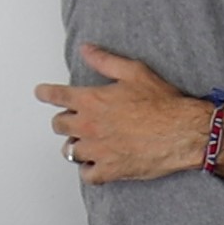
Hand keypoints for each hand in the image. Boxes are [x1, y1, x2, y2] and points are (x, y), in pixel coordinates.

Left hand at [36, 43, 213, 182]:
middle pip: (59, 125)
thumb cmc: (162, 103)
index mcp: (92, 100)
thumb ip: (105, 61)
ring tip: (86, 143)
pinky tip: (95, 165)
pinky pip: (87, 175)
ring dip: (75, 146)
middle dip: (63, 121)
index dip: (46, 93)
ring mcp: (98, 149)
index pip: (57, 96)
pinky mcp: (110, 169)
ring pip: (69, 151)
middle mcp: (89, 125)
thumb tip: (86, 49)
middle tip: (74, 121)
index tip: (41, 93)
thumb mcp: (134, 72)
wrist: (182, 132)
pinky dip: (88, 170)